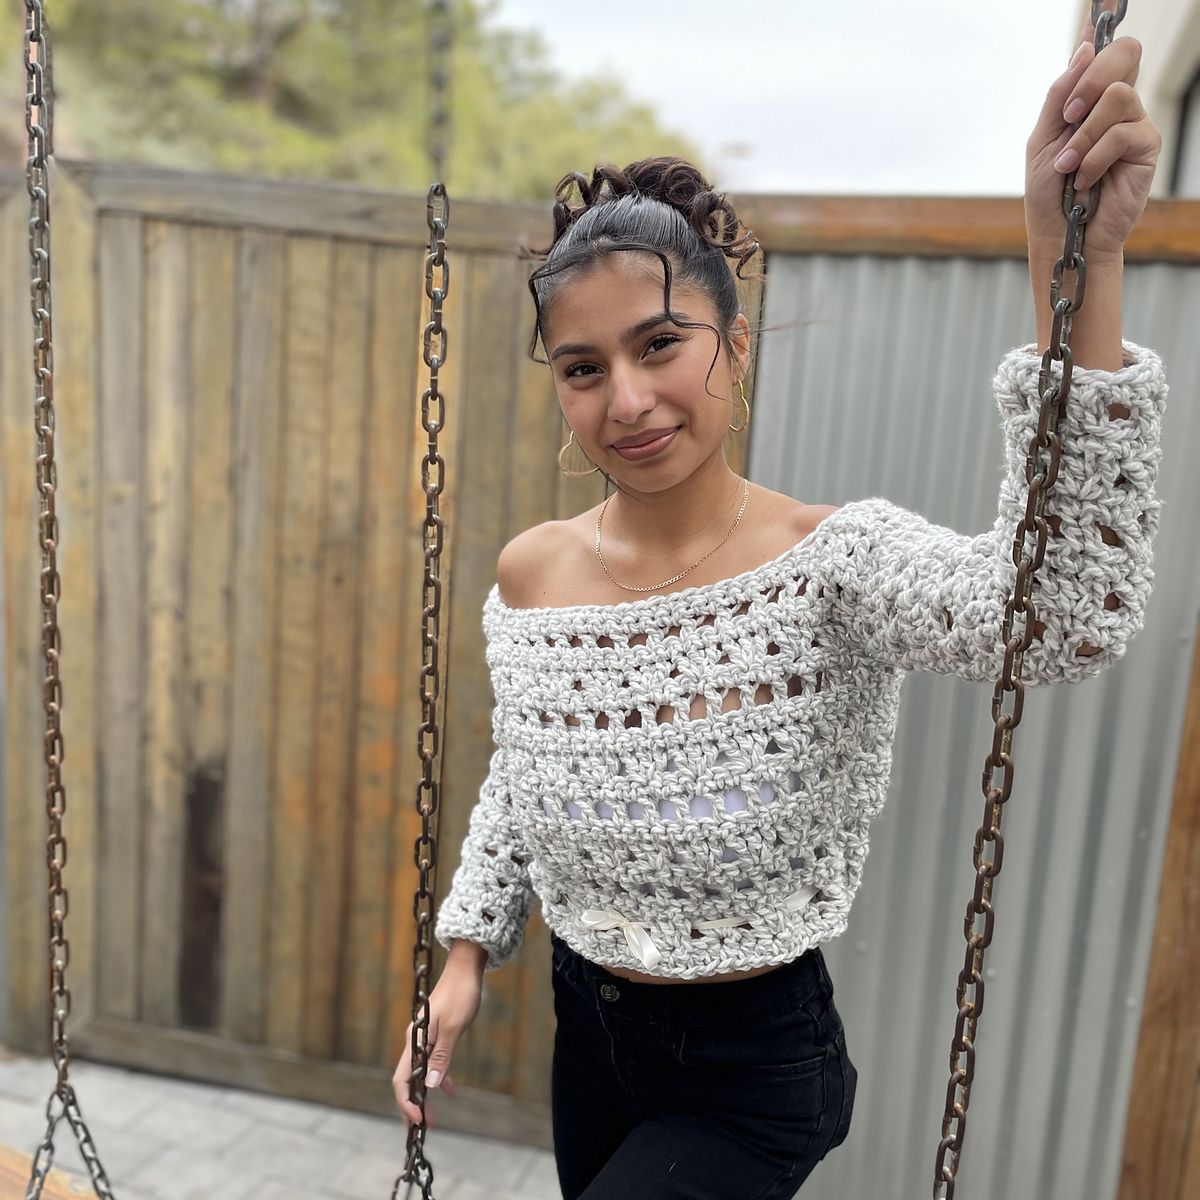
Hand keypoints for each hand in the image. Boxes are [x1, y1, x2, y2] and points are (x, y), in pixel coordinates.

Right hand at [392, 966, 481, 1126]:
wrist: (465, 969)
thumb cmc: (461, 994)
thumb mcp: (455, 1027)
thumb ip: (442, 1056)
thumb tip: (429, 1085)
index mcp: (415, 1039)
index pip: (401, 1079)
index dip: (407, 1102)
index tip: (419, 1120)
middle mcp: (415, 1040)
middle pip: (406, 1080)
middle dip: (412, 1106)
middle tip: (424, 1128)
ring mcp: (424, 1038)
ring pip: (419, 1073)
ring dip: (424, 1095)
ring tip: (435, 1118)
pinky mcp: (435, 1035)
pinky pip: (431, 1062)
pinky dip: (438, 1077)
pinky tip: (450, 1090)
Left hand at [1024, 13, 1160, 262]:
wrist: (1062, 236)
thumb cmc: (1050, 195)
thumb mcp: (1042, 141)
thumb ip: (1060, 96)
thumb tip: (1084, 49)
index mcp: (1089, 100)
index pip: (1105, 53)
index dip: (1101, 37)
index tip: (1096, 18)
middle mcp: (1116, 106)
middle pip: (1125, 54)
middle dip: (1092, 78)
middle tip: (1069, 115)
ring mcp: (1134, 124)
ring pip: (1119, 95)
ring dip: (1084, 135)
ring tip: (1068, 167)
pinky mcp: (1147, 147)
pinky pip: (1124, 132)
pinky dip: (1095, 157)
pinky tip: (1084, 180)